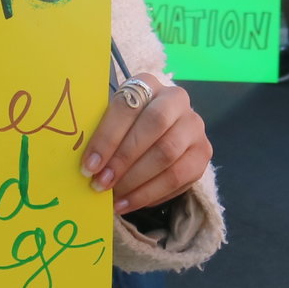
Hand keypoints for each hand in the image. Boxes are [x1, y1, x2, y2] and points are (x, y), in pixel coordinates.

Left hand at [82, 75, 210, 214]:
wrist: (162, 132)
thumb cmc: (127, 127)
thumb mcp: (114, 121)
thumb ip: (102, 133)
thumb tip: (85, 165)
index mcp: (147, 84)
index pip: (127, 105)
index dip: (107, 137)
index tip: (89, 165)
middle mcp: (176, 99)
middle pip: (153, 125)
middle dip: (123, 159)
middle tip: (101, 183)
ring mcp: (194, 125)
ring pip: (168, 153)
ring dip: (136, 180)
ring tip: (114, 197)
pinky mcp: (203, 152)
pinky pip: (180, 177)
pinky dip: (151, 194)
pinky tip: (129, 203)